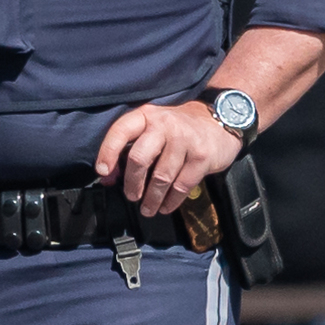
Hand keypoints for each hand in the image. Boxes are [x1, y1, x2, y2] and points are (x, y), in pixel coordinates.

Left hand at [94, 98, 244, 216]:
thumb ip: (132, 146)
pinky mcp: (202, 157)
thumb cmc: (180, 128)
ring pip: (161, 177)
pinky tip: (166, 207)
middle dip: (132, 183)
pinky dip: (171, 201)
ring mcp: (185, 140)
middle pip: (139, 158)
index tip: (103, 173)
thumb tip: (109, 177)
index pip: (120, 131)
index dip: (108, 153)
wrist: (222, 119)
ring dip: (152, 199)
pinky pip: (181, 186)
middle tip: (131, 197)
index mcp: (147, 116)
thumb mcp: (154, 127)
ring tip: (147, 209)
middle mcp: (165, 124)